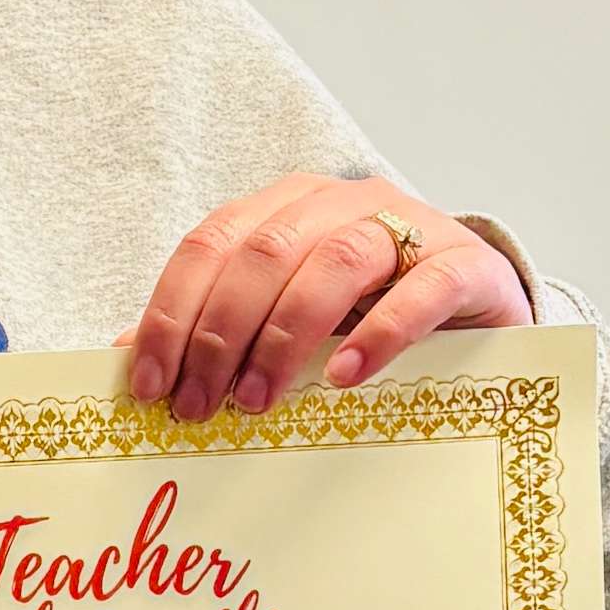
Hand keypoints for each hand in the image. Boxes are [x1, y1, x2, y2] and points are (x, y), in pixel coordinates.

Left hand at [125, 181, 528, 422]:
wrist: (481, 310)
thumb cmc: (370, 316)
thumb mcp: (287, 320)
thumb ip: (219, 327)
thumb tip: (128, 356)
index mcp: (285, 209)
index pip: (210, 245)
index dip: (171, 313)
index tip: (149, 385)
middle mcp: (341, 203)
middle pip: (264, 253)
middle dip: (220, 334)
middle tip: (200, 406)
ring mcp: (407, 226)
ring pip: (335, 262)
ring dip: (286, 336)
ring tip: (259, 400)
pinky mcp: (464, 263)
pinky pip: (420, 289)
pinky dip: (380, 332)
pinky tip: (347, 378)